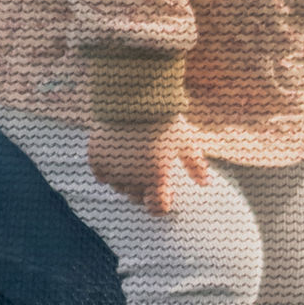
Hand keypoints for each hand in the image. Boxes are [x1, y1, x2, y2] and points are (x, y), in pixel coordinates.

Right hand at [89, 116, 212, 215]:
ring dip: (128, 180)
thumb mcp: (185, 140)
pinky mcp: (97, 159)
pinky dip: (109, 170)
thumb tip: (206, 183)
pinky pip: (102, 174)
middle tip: (150, 171)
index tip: (167, 191)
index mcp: (156, 178)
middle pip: (137, 197)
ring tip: (135, 160)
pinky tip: (119, 155)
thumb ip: (195, 164)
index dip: (164, 202)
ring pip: (119, 187)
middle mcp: (132, 179)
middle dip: (145, 190)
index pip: (157, 208)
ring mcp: (113, 170)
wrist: (133, 95)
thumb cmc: (164, 118)